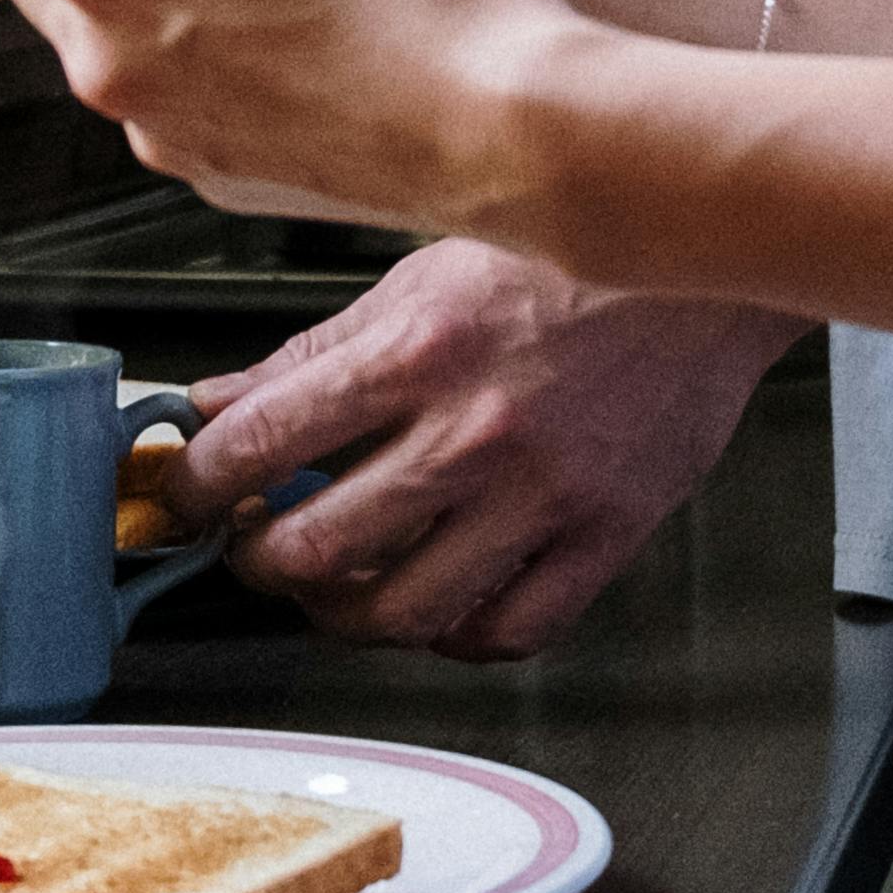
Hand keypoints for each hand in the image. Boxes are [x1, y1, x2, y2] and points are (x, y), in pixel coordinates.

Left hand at [170, 241, 805, 658]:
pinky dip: (454, 637)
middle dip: (257, 560)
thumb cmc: (570, 255)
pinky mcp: (606, 533)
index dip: (196, 486)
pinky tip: (435, 604)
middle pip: (317, 547)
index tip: (180, 496)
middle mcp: (476, 428)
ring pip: (404, 610)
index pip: (261, 443)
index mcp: (419, 345)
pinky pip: (510, 630)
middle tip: (252, 544)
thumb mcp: (424, 274)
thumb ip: (316, 350)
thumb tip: (218, 402)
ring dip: (340, 613)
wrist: (712, 258)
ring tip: (330, 585)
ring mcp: (544, 492)